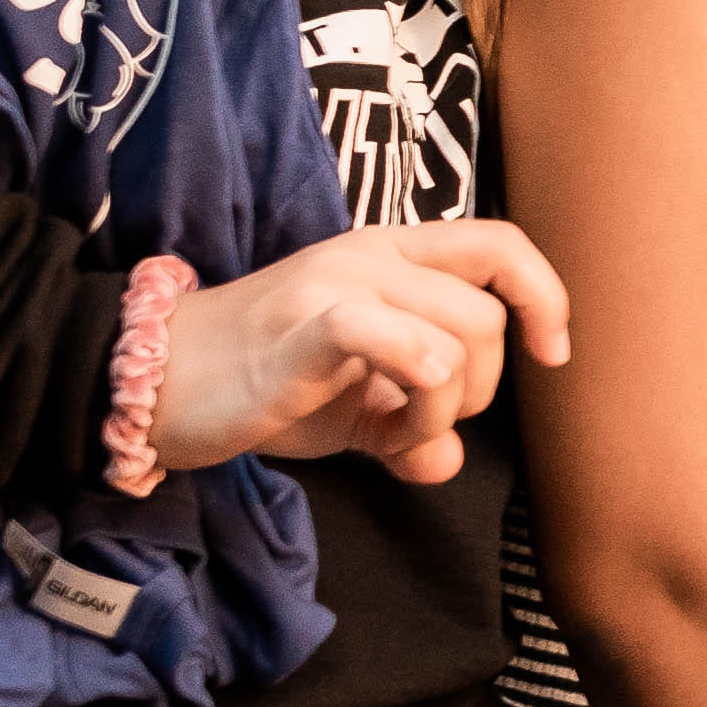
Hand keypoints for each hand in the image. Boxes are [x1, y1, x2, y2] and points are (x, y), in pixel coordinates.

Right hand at [154, 221, 575, 485]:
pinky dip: (418, 382)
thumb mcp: (354, 411)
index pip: (501, 244)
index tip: (548, 356)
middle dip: (481, 391)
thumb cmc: (263, 387)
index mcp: (391, 256)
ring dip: (444, 408)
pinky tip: (386, 418)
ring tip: (391, 435)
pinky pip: (393, 336)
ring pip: (456, 335)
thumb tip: (448, 462)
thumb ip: (413, 427)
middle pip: (487, 313)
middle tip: (422, 426)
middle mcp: (369, 255)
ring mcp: (334, 285)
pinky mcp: (301, 328)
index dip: (544, 297)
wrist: (158, 386)